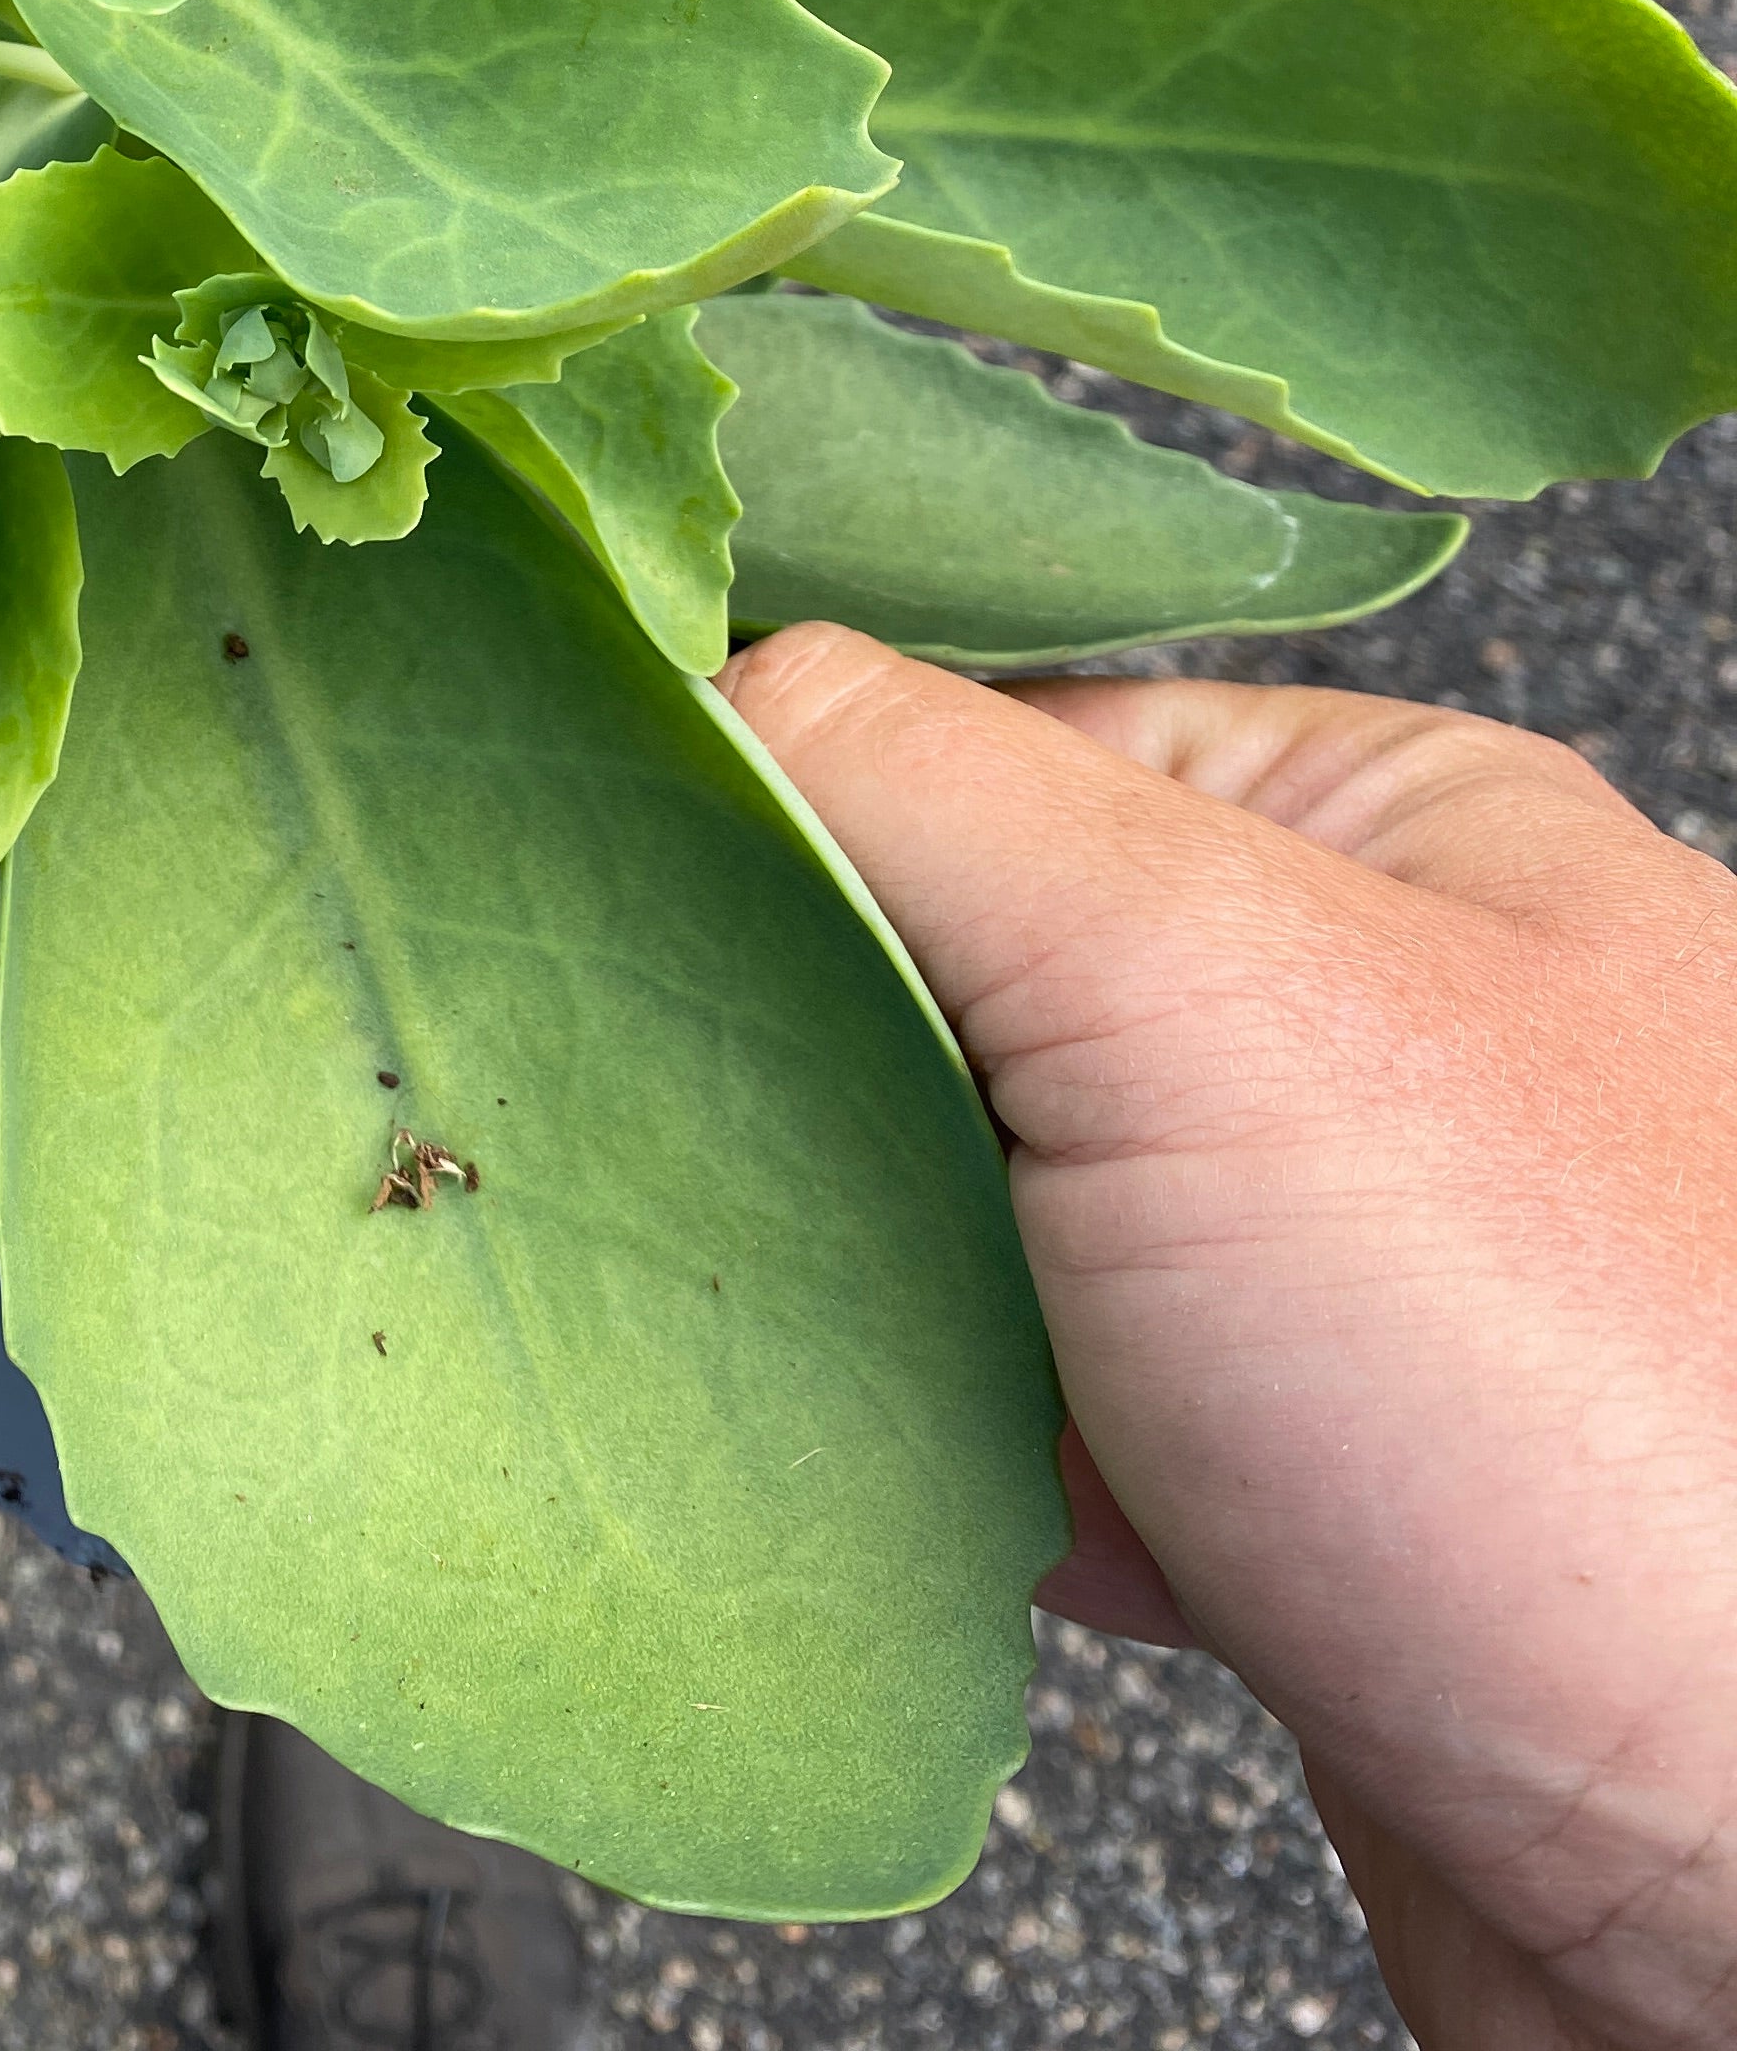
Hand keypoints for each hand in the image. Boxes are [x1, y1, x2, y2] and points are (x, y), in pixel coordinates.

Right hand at [721, 625, 1736, 2050]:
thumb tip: (667, 682)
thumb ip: (912, 787)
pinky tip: (882, 1484)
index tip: (592, 892)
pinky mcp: (1291, 1499)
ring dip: (842, 1280)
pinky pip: (1027, 1422)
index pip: (972, 730)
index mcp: (1377, 821)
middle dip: (784, 1063)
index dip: (768, 797)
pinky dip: (931, 1457)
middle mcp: (1364, 1022)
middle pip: (948, 973)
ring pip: (970, 1212)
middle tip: (636, 1136)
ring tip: (739, 1317)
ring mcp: (1328, 1270)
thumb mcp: (1202, 982)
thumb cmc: (1590, 1415)